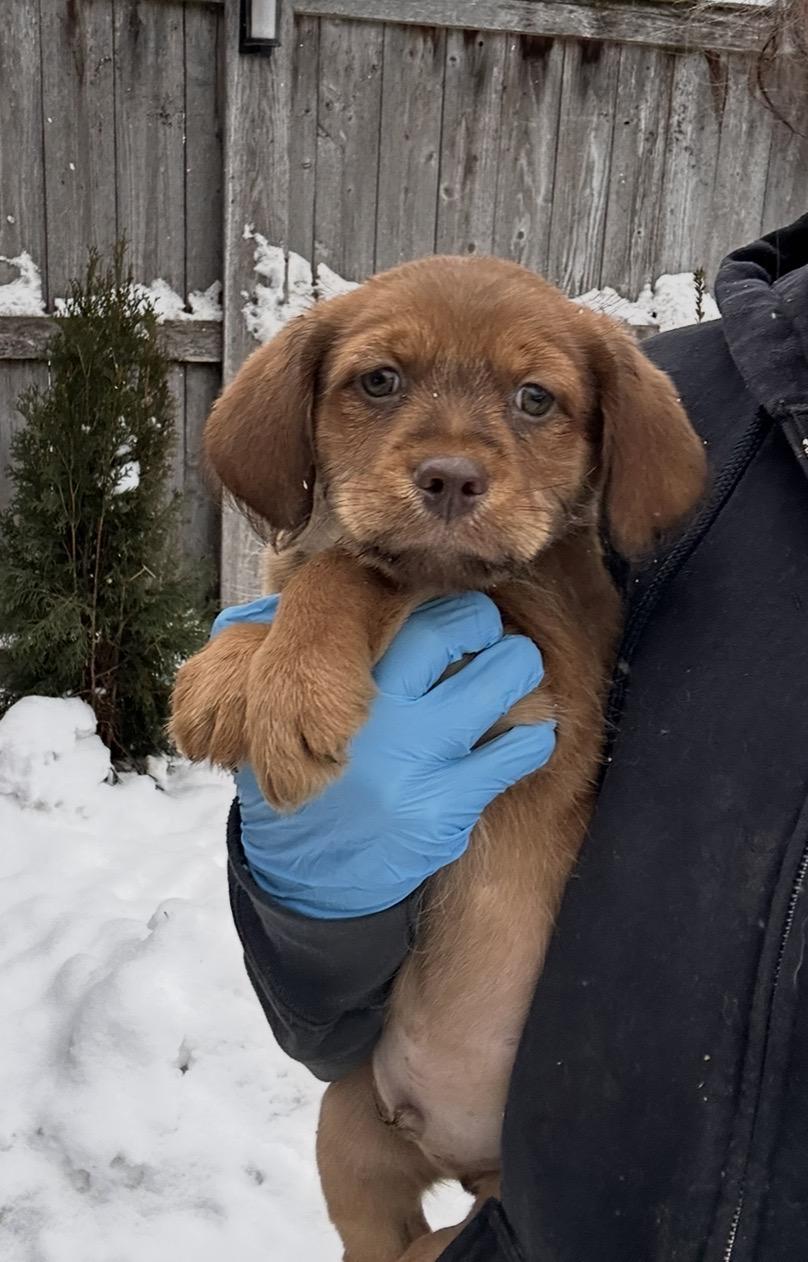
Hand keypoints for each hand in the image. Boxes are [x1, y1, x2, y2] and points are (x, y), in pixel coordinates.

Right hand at [215, 592, 555, 918]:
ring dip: (519, 671)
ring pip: (507, 678)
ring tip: (509, 679)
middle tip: (486, 638)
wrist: (308, 878)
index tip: (451, 608)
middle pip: (462, 627)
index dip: (440, 599)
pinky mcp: (447, 806)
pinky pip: (520, 747)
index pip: (403, 605)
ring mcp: (417, 760)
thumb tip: (268, 605)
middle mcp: (377, 713)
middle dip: (485, 624)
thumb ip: (270, 649)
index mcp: (330, 679)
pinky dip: (531, 734)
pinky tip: (517, 739)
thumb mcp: (270, 708)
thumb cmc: (299, 774)